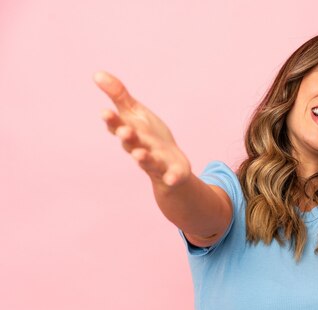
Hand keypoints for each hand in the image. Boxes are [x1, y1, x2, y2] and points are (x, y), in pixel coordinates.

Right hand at [94, 71, 190, 186]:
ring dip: (144, 158)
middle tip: (124, 131)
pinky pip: (171, 176)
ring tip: (141, 155)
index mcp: (130, 132)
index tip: (105, 112)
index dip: (112, 120)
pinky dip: (171, 178)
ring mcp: (156, 161)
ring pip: (148, 160)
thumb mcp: (135, 113)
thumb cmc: (149, 136)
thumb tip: (97, 73)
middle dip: (127, 137)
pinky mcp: (172, 173)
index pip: (118, 125)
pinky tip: (172, 179)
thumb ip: (119, 95)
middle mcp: (140, 148)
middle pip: (131, 143)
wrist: (169, 165)